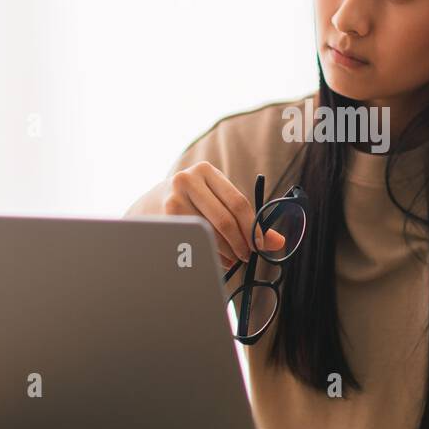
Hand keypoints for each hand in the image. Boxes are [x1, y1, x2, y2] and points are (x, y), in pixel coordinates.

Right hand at [161, 161, 285, 269]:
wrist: (150, 204)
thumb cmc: (193, 202)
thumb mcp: (218, 201)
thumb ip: (248, 219)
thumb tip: (278, 242)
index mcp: (207, 171)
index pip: (238, 202)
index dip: (252, 227)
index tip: (260, 245)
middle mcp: (187, 179)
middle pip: (224, 219)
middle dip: (240, 243)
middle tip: (247, 255)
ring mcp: (172, 199)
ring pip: (209, 234)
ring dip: (225, 252)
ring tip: (232, 258)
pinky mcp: (164, 219)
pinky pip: (195, 242)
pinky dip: (209, 254)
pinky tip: (214, 256)